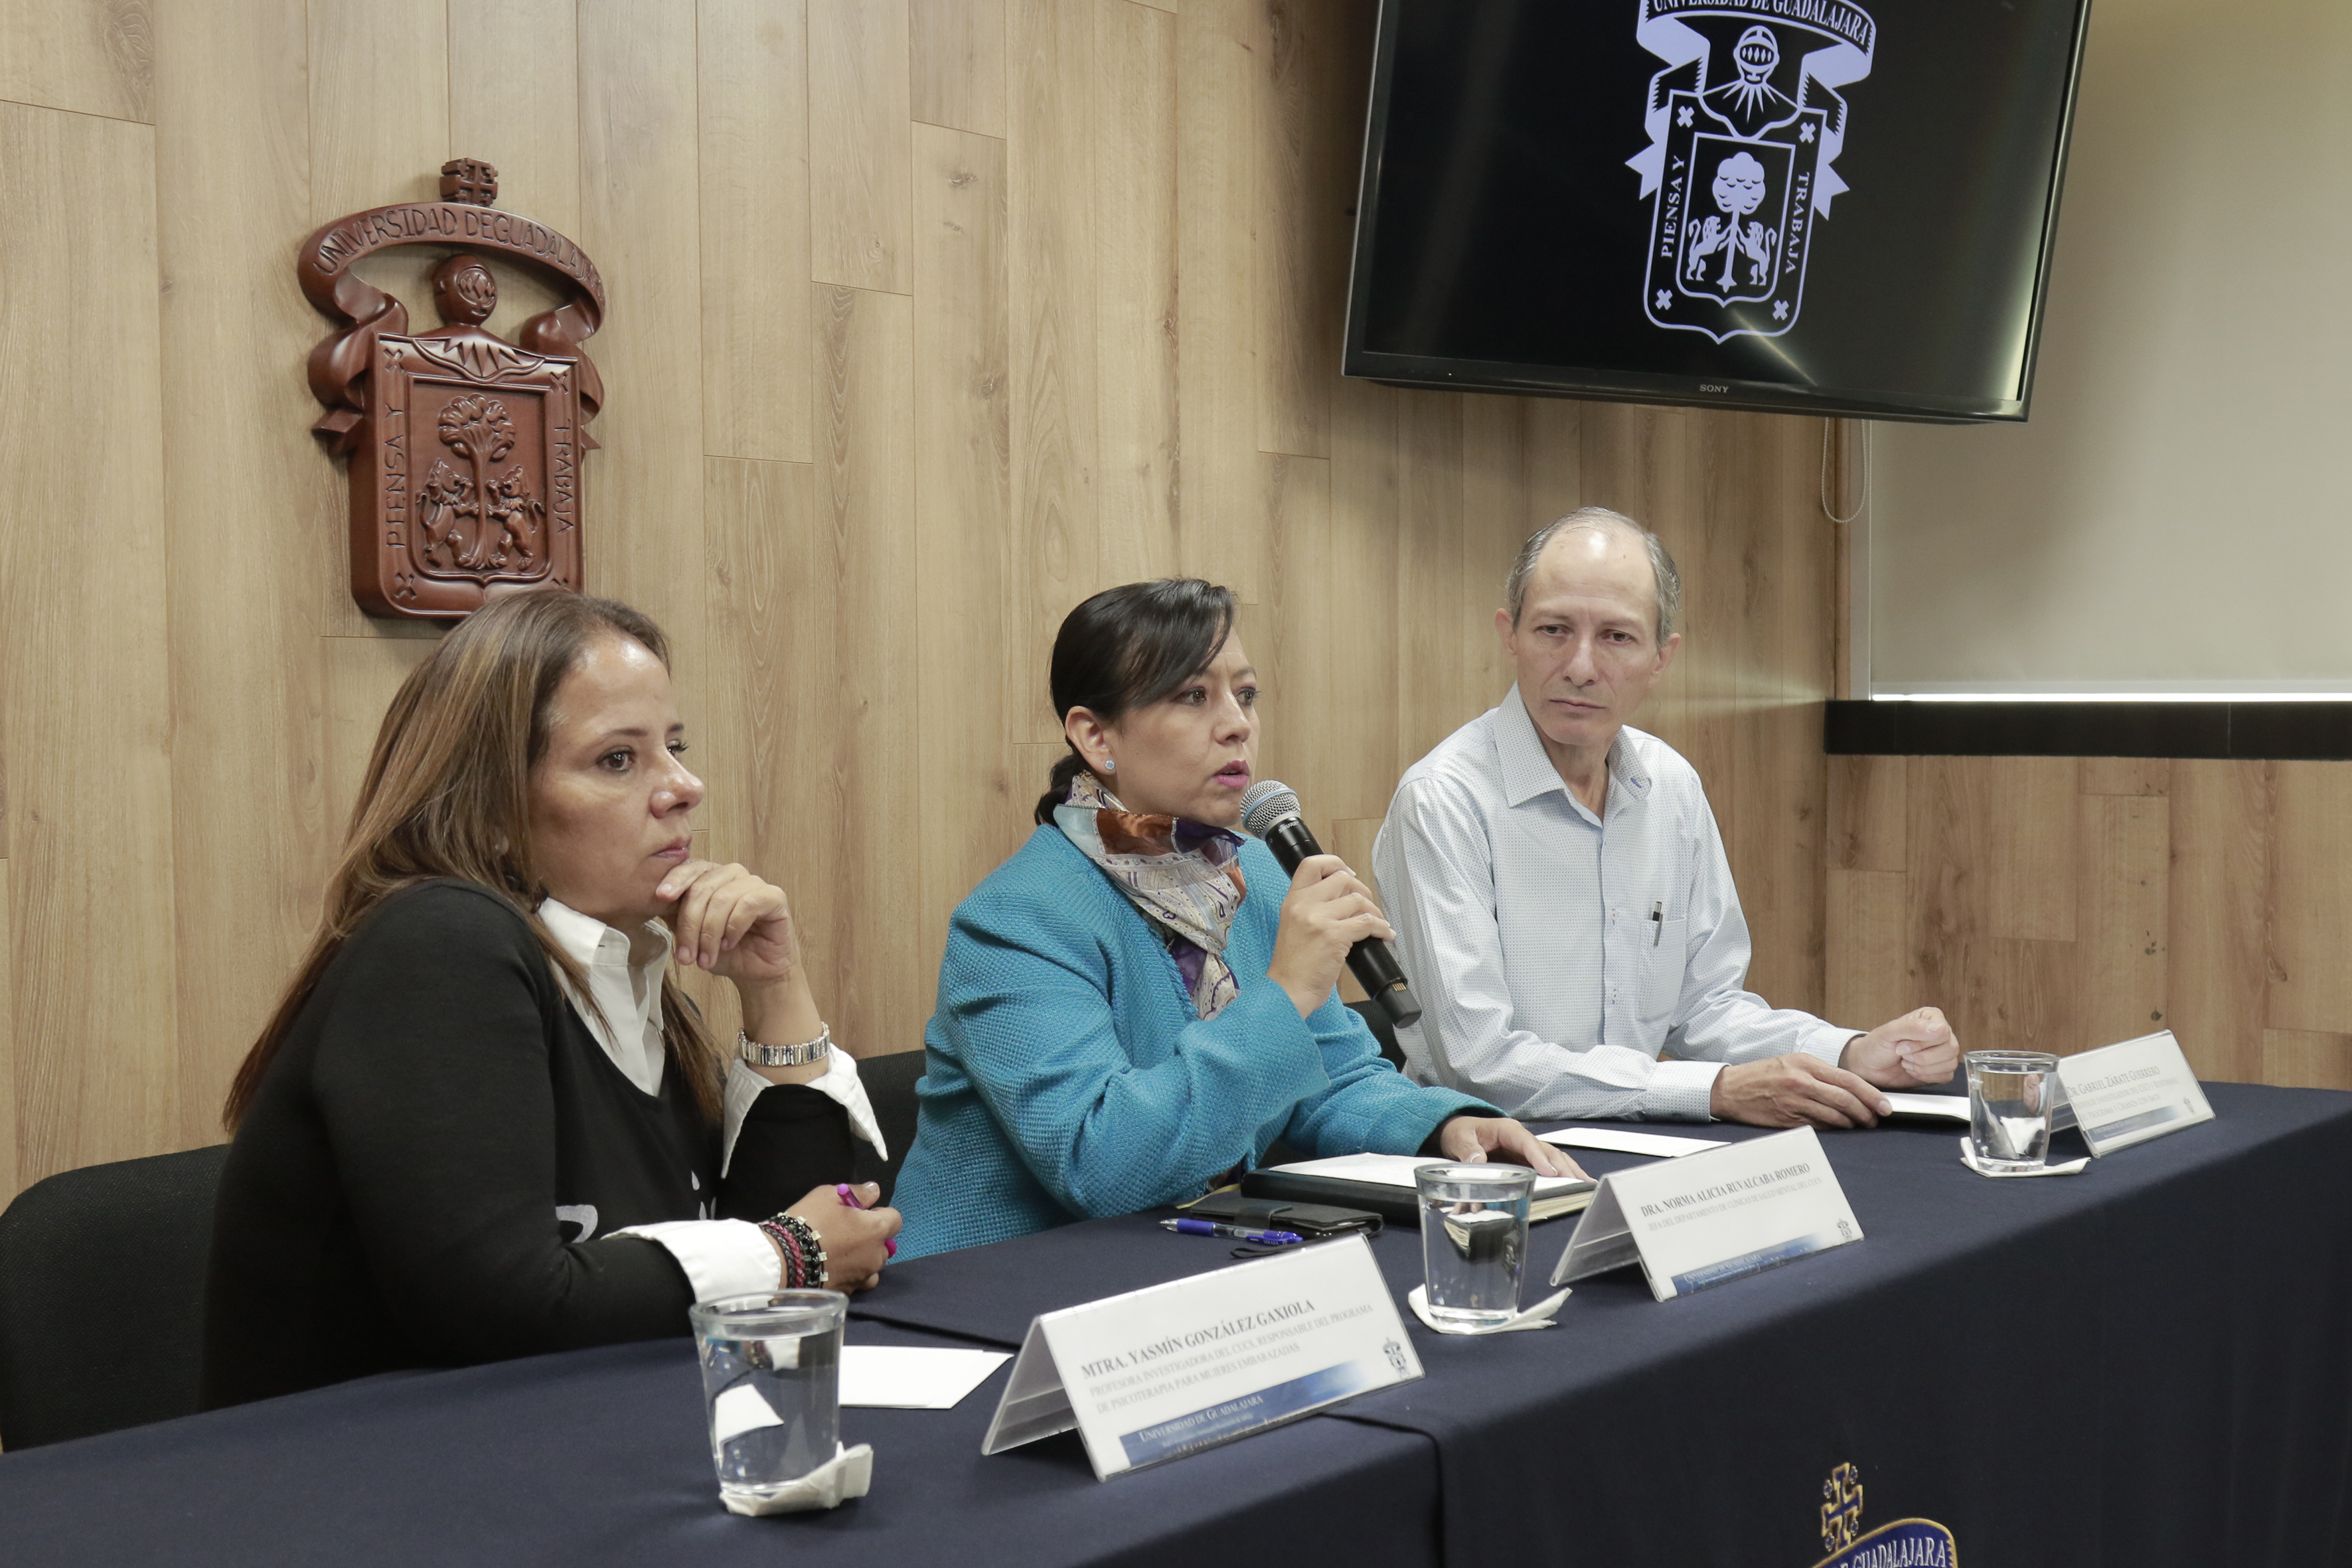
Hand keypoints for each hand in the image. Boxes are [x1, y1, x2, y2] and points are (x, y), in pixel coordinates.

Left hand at [654, 859, 798, 985]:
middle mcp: (732, 875)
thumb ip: (676, 915)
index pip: (691, 868)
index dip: (675, 880)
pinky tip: (729, 943)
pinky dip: (734, 927)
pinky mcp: (774, 896)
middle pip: (702, 887)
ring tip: (706, 958)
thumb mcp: (691, 934)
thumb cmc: (725, 952)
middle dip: (690, 925)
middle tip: (685, 956)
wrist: (756, 973)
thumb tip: (652, 901)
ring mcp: (754, 883)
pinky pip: (748, 903)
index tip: (661, 896)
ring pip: (722, 898)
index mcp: (711, 877)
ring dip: (710, 933)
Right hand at [782, 1183, 900, 1291]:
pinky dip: (852, 1274)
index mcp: (877, 1229)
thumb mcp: (830, 1195)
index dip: (879, 1214)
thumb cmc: (810, 1221)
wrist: (785, 1258)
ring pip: (873, 1265)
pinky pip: (858, 1281)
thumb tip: (874, 1190)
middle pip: (884, 1245)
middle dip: (872, 1237)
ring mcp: (863, 1276)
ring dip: (864, 1258)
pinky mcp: (849, 1291)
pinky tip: (835, 1267)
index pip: (895, 1219)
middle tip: (847, 1231)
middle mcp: (876, 1255)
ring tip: (840, 1252)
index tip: (860, 1213)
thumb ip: (858, 1193)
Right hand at [1266, 854, 1393, 1018]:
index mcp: (1292, 901)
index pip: (1312, 864)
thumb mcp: (1293, 927)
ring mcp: (1319, 919)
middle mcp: (1304, 905)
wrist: (1287, 991)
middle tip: (1367, 906)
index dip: (1335, 863)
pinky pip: (1367, 923)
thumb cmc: (1292, 967)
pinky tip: (1383, 935)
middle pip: (1343, 879)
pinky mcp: (1334, 936)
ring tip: (1378, 924)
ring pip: (1358, 900)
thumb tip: (1343, 900)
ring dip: (1374, 912)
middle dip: (1362, 891)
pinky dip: (1381, 928)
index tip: (1348, 874)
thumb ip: (1311, 909)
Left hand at [1434, 1116, 1588, 1179]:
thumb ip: (1468, 1150)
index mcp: (1507, 1130)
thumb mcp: (1459, 1139)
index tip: (1550, 1172)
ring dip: (1569, 1170)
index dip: (1539, 1157)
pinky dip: (1563, 1174)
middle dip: (1563, 1167)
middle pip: (1547, 1150)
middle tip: (1577, 1183)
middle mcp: (1521, 1138)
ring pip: (1553, 1158)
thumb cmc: (1461, 1132)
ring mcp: (1526, 1149)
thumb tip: (1477, 1161)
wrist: (1459, 1132)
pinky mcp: (1527, 1160)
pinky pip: (1548, 1165)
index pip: (1528, 1143)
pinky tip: (1575, 1183)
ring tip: (1585, 1185)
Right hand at [1709, 1054, 1890, 1128]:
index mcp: (1804, 1063)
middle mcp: (1800, 1082)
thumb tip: (1848, 1087)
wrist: (1729, 1089)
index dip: (1870, 1094)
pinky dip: (1832, 1129)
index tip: (1884, 1105)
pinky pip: (1818, 1128)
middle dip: (1866, 1112)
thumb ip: (1818, 1072)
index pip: (1847, 1079)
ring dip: (1851, 1124)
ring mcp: (1794, 1103)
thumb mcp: (1791, 1062)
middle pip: (1845, 1100)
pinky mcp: (1787, 1121)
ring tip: (1858, 1125)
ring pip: (1834, 1117)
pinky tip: (1837, 1128)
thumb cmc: (1761, 1074)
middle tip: (1874, 1119)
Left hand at [1840, 1007, 1959, 1088]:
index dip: (1922, 1043)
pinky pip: (1946, 1076)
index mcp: (1930, 1017)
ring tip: (1906, 1061)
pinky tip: (1913, 1070)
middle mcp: (1939, 1033)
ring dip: (1923, 1067)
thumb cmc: (1877, 1045)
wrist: (1869, 1067)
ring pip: (1950, 1064)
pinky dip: (1926, 1076)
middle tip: (1903, 1054)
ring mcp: (1941, 1052)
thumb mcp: (1889, 1032)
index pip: (1944, 1032)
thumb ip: (1912, 1027)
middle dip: (1922, 1057)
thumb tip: (1939, 1029)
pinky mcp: (1940, 1069)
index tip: (1902, 1044)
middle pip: (1951, 1049)